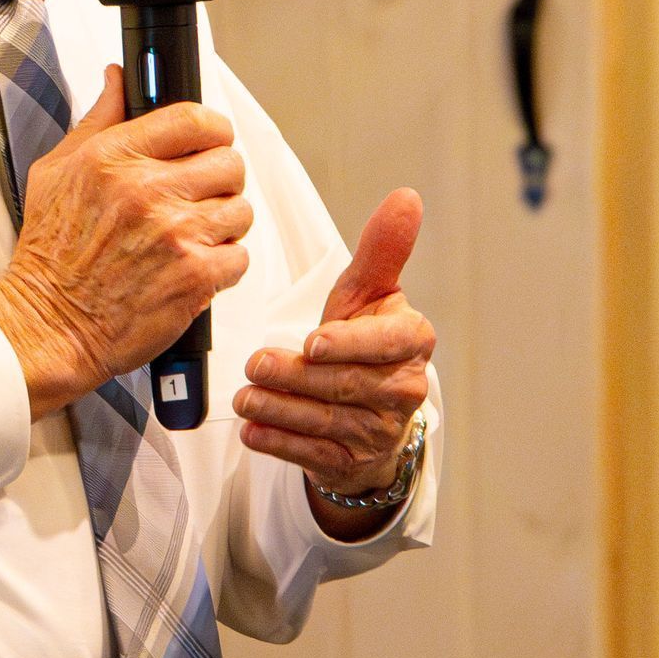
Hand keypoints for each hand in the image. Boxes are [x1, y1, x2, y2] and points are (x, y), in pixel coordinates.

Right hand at [0, 64, 253, 419]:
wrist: (46, 324)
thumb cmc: (49, 254)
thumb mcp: (56, 171)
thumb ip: (97, 120)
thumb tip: (118, 78)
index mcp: (113, 157)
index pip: (194, 119)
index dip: (212, 128)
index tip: (211, 140)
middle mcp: (146, 191)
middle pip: (228, 162)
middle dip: (220, 178)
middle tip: (200, 194)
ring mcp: (175, 234)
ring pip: (240, 210)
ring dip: (223, 223)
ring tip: (194, 235)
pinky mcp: (194, 277)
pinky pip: (240, 256)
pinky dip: (223, 263)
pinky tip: (193, 265)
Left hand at [232, 188, 433, 528]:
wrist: (372, 408)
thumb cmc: (365, 337)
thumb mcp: (370, 293)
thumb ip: (382, 249)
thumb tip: (406, 197)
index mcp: (413, 343)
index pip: (388, 346)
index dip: (349, 345)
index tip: (312, 343)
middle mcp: (404, 391)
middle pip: (345, 385)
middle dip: (296, 376)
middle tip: (254, 364)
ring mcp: (379, 432)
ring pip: (325, 421)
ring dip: (280, 409)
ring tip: (244, 395)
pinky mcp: (351, 460)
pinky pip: (312, 453)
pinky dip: (279, 444)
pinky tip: (252, 431)